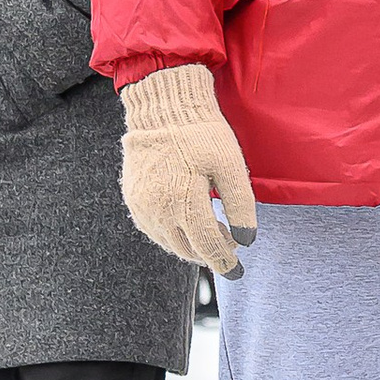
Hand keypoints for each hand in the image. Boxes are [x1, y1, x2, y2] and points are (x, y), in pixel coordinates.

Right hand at [119, 63, 257, 273]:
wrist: (163, 109)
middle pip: (187, 249)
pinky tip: (189, 225)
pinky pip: (154, 230)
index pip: (207, 245)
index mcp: (184, 201)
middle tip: (229, 247)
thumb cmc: (202, 135)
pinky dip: (173, 235)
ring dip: (192, 246)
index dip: (224, 261)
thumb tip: (246, 241)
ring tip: (213, 233)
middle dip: (210, 254)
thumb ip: (240, 206)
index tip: (237, 270)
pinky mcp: (132, 199)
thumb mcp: (231, 166)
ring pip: (169, 243)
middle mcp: (158, 208)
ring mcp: (141, 205)